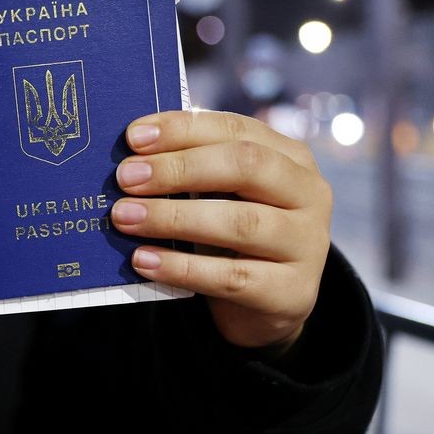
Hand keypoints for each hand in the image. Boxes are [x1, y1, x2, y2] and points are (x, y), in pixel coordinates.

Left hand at [110, 110, 331, 349]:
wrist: (267, 303)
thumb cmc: (233, 236)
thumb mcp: (220, 195)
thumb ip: (190, 171)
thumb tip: (130, 157)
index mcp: (291, 157)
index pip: (236, 130)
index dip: (183, 130)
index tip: (133, 138)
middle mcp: (309, 194)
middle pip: (245, 167)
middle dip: (178, 169)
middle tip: (125, 178)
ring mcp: (307, 245)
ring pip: (240, 223)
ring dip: (173, 218)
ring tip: (125, 218)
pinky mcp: (292, 291)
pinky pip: (231, 276)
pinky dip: (181, 268)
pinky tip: (143, 260)